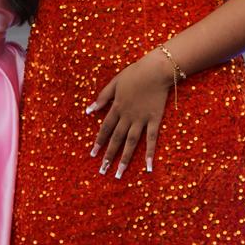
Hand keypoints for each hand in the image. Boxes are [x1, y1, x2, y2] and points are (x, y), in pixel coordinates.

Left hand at [87, 49, 173, 178]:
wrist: (156, 70)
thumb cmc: (134, 74)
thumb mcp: (114, 82)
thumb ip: (102, 97)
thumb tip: (89, 110)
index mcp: (117, 107)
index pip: (105, 128)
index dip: (99, 141)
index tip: (93, 154)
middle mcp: (128, 116)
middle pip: (117, 139)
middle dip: (109, 155)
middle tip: (103, 171)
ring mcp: (141, 119)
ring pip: (131, 142)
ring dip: (125, 158)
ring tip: (119, 173)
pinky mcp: (154, 120)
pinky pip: (152, 139)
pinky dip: (150, 153)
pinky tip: (148, 167)